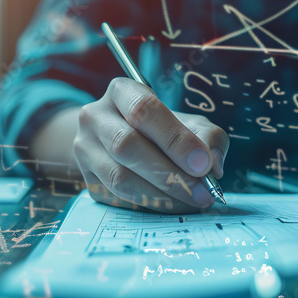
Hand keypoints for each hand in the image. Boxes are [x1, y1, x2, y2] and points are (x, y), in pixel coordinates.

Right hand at [73, 77, 228, 212]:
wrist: (121, 140)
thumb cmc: (163, 128)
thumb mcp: (188, 122)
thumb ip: (207, 137)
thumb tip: (212, 166)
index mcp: (121, 92)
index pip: (144, 110)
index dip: (175, 138)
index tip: (203, 164)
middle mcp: (95, 117)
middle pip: (127, 145)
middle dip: (170, 173)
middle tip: (203, 192)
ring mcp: (85, 150)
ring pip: (119, 177)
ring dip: (162, 195)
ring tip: (193, 202)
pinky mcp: (88, 180)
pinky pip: (118, 198)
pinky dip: (150, 205)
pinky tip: (174, 205)